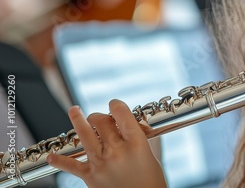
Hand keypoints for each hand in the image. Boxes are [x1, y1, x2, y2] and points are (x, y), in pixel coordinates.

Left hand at [47, 99, 167, 187]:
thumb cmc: (151, 180)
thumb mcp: (151, 154)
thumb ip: (141, 137)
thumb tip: (134, 122)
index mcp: (136, 142)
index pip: (121, 112)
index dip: (116, 105)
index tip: (114, 105)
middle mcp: (117, 150)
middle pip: (101, 121)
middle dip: (99, 116)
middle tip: (99, 118)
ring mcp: (101, 163)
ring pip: (84, 134)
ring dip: (77, 119)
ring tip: (74, 110)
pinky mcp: (90, 177)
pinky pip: (70, 165)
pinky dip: (59, 160)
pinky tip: (51, 156)